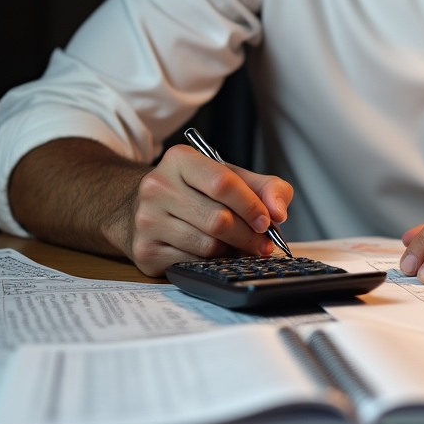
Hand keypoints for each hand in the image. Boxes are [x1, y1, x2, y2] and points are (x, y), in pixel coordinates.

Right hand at [120, 145, 294, 276]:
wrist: (149, 207)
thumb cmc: (196, 190)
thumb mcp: (231, 177)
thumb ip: (265, 187)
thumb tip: (278, 212)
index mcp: (180, 160)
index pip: (223, 183)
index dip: (251, 205)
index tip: (267, 221)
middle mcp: (157, 187)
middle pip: (218, 219)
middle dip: (248, 235)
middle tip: (263, 244)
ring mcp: (147, 220)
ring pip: (207, 245)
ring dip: (232, 251)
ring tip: (238, 246)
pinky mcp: (145, 251)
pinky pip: (191, 263)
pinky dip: (212, 263)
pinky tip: (216, 254)